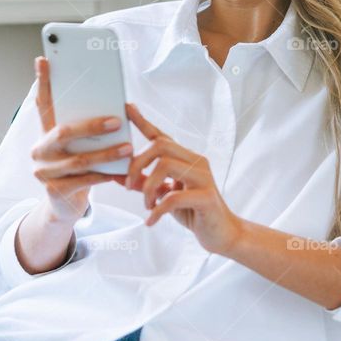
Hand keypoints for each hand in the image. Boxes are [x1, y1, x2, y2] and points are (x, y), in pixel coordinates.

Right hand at [30, 56, 130, 222]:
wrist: (64, 206)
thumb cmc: (78, 169)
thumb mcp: (80, 146)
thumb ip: (88, 130)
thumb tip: (118, 107)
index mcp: (46, 133)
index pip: (43, 103)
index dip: (43, 82)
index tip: (44, 59)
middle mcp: (40, 149)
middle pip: (64, 132)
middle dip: (92, 126)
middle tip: (116, 120)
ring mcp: (44, 171)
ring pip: (79, 159)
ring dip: (107, 153)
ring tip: (129, 148)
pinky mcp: (54, 191)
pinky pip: (85, 180)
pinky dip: (105, 175)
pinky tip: (121, 172)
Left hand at [124, 102, 240, 254]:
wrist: (222, 234)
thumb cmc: (193, 212)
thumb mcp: (165, 195)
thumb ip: (146, 184)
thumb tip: (118, 177)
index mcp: (186, 158)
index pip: (161, 135)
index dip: (143, 121)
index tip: (127, 107)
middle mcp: (196, 162)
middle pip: (160, 146)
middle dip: (137, 164)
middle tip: (129, 186)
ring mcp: (204, 177)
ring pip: (165, 166)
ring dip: (147, 187)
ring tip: (147, 205)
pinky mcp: (207, 197)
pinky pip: (174, 197)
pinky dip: (157, 210)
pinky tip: (152, 220)